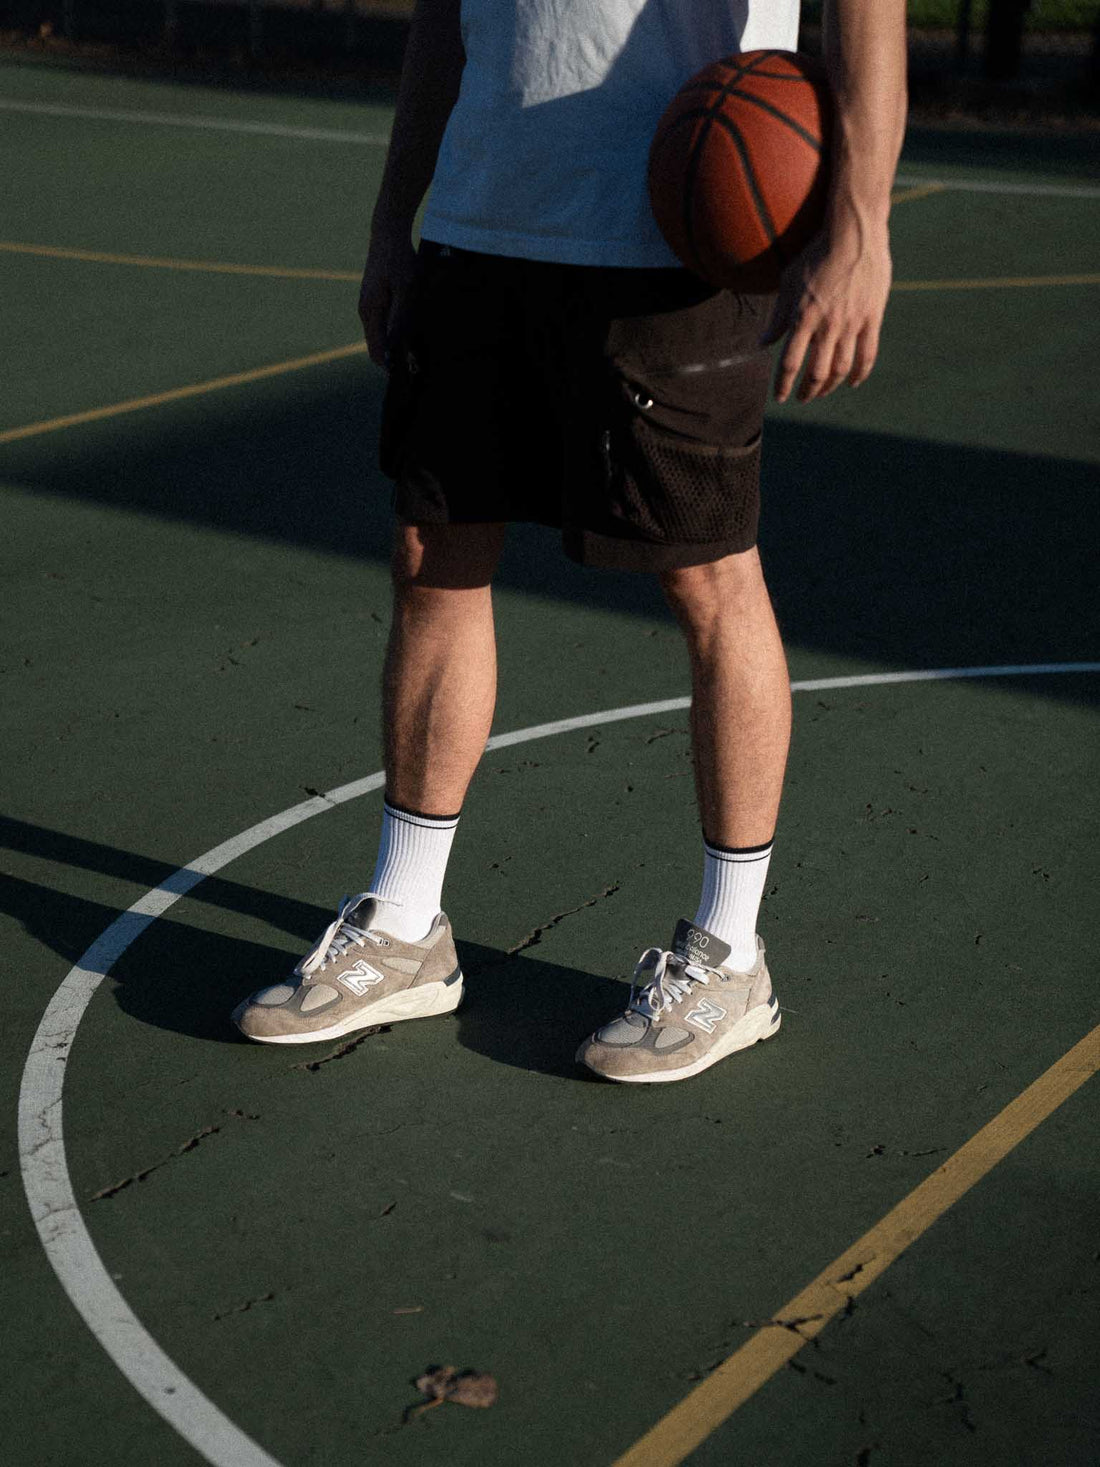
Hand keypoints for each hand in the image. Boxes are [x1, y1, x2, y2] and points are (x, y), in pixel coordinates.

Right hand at [358, 231, 418, 367]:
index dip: (390, 366)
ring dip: (393, 348)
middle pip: (376, 347)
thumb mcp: (406, 291)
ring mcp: (367, 306)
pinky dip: (392, 335)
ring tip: (414, 356)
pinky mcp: (373, 301)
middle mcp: (365, 312)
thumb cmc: (400, 261)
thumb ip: (400, 320)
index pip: (377, 350)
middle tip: (414, 368)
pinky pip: (381, 326)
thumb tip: (394, 347)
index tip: (407, 375)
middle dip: (392, 360)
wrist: (388, 234)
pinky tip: (408, 335)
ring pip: (379, 337)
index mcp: (370, 312)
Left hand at [759, 221, 891, 403]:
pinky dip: (860, 373)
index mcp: (803, 318)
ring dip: (830, 386)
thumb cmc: (816, 254)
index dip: (783, 385)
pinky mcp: (872, 318)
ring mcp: (852, 324)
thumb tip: (764, 342)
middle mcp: (827, 326)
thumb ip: (778, 316)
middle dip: (807, 391)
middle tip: (802, 398)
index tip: (780, 397)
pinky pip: (868, 355)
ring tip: (823, 391)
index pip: (789, 364)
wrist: (854, 233)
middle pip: (816, 373)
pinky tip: (852, 382)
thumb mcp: (789, 282)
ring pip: (841, 369)